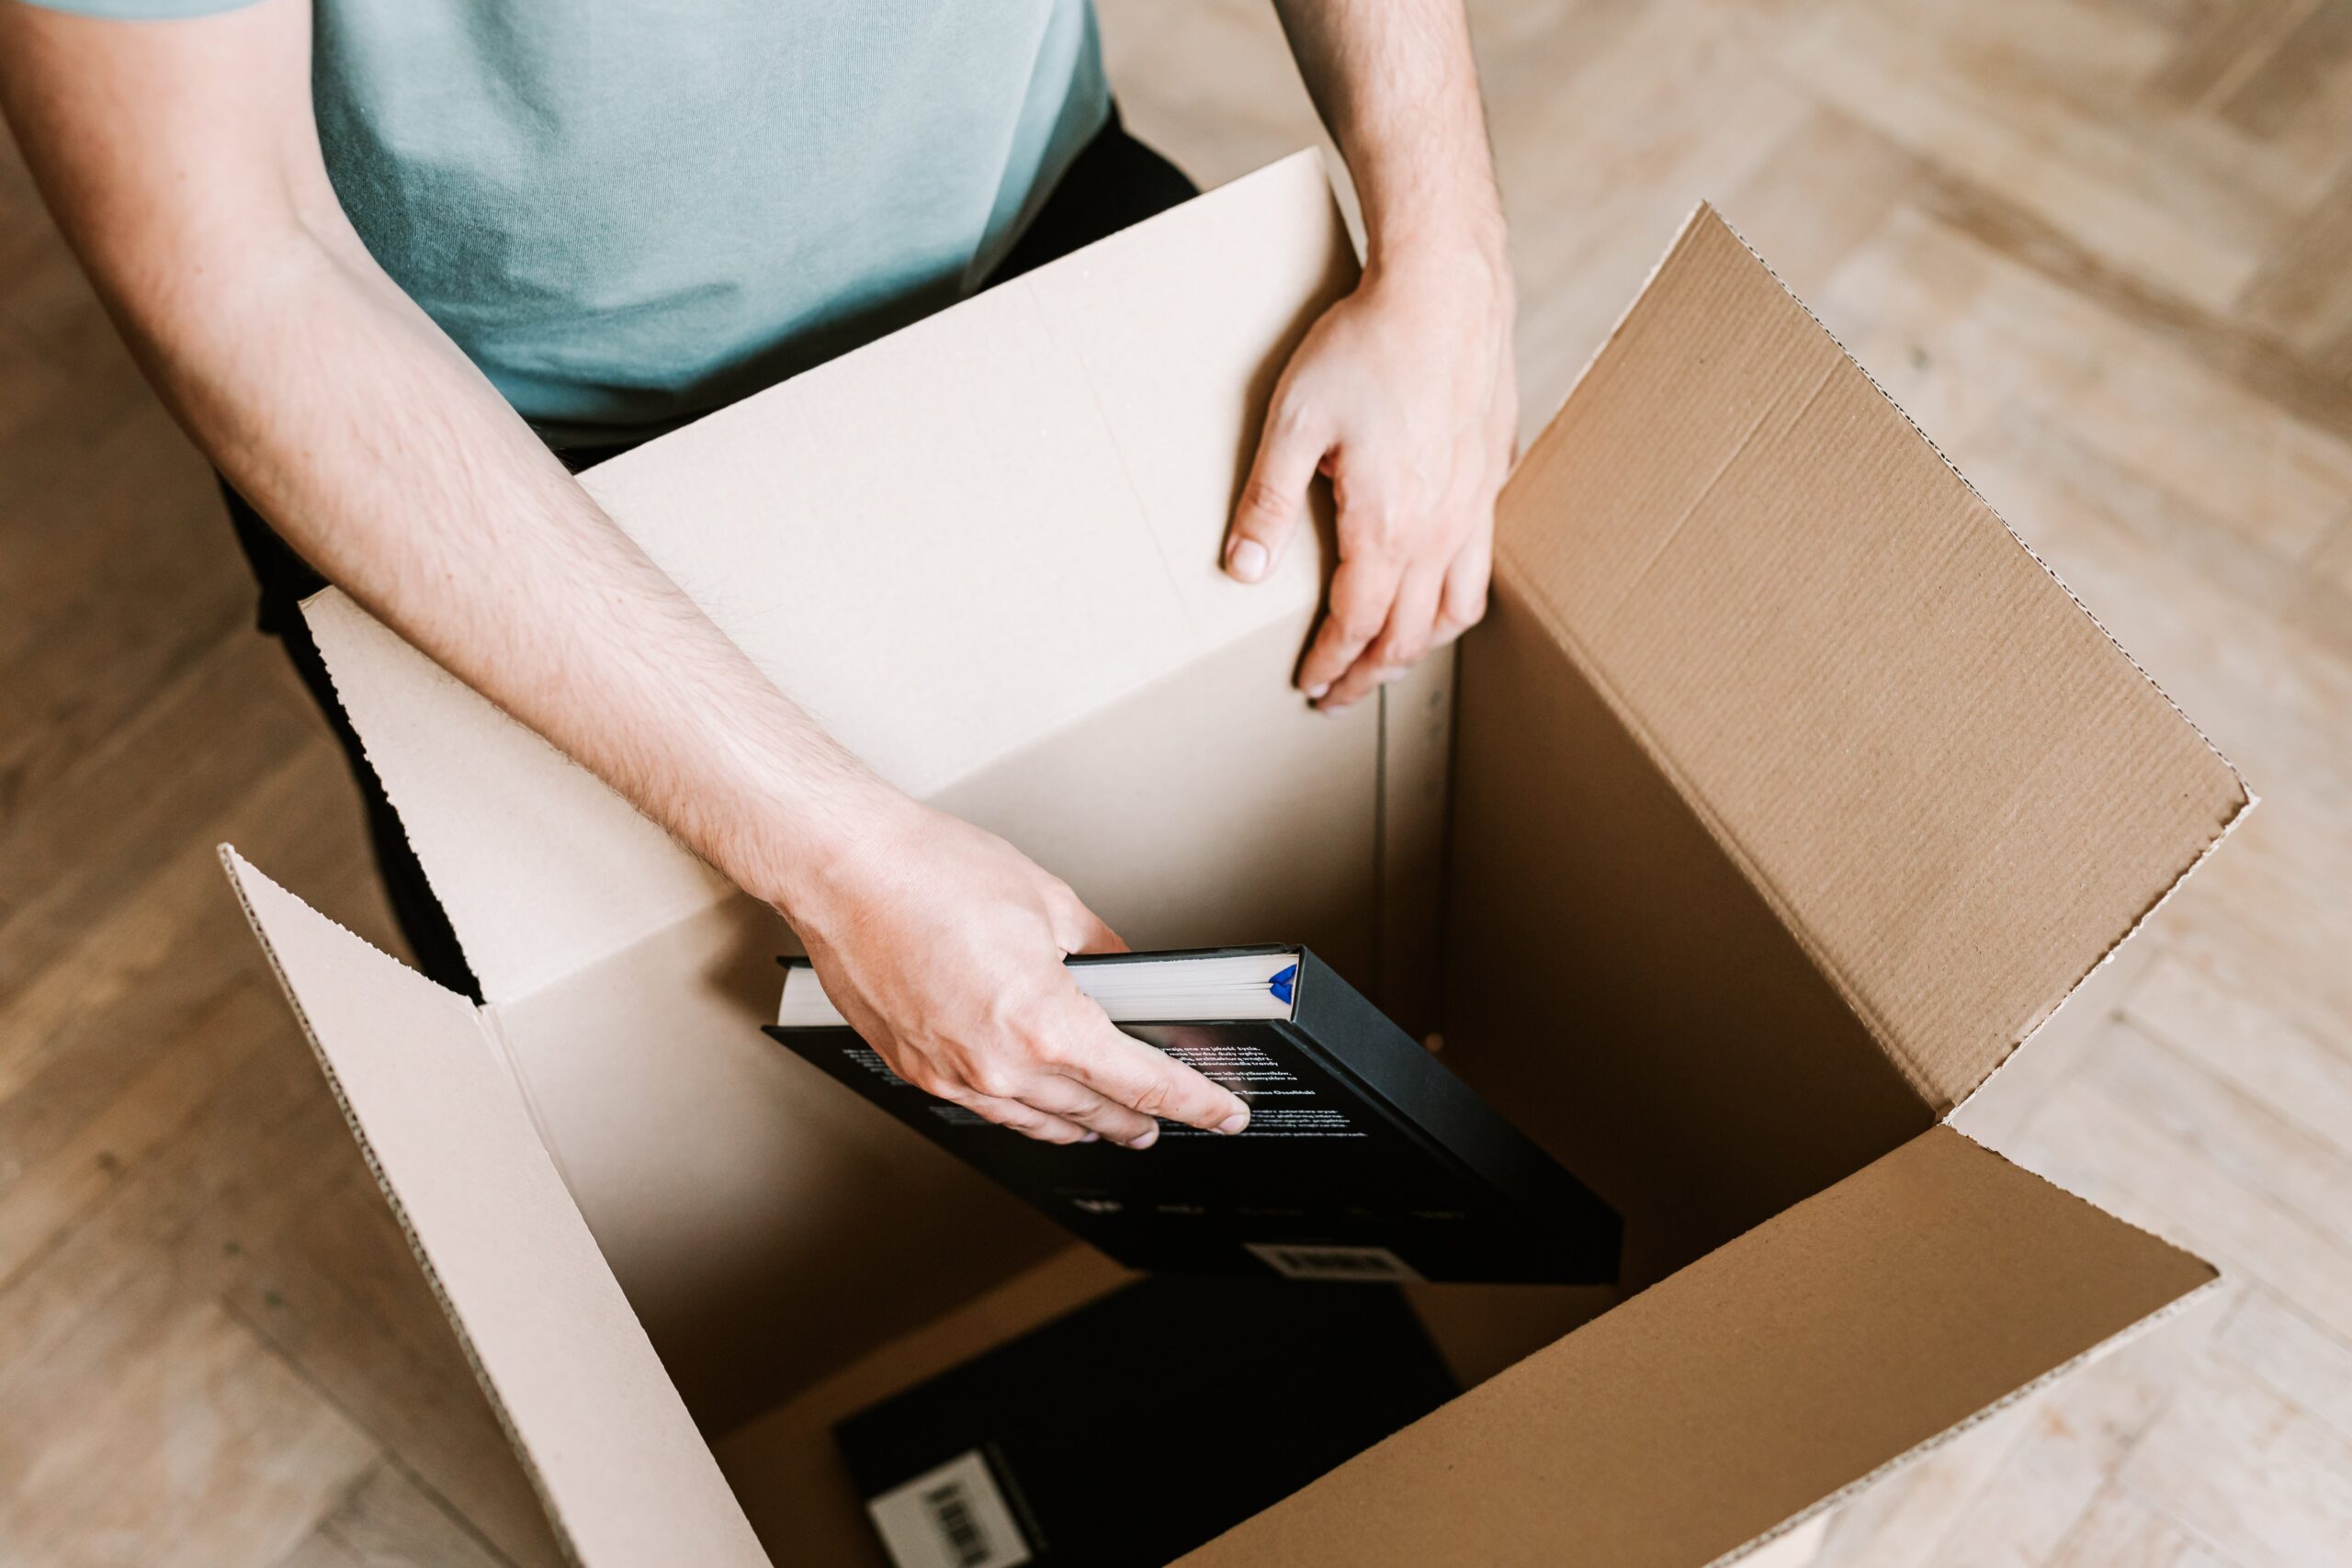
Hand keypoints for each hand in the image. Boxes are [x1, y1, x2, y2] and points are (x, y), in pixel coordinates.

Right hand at [785, 796, 1252, 1146]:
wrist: (841, 868)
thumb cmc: (929, 872)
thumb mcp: (1049, 902)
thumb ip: (1101, 951)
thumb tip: (1125, 973)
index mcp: (1044, 1024)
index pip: (1143, 1083)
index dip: (1193, 1103)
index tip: (1222, 1115)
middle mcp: (998, 1064)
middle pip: (1094, 1113)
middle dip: (1142, 1120)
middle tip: (1173, 1120)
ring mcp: (952, 1074)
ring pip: (1039, 1122)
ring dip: (1085, 1125)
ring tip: (1111, 1125)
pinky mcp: (917, 1069)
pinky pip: (989, 1109)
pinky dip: (1027, 1111)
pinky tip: (1037, 1103)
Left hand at [1222, 242, 1516, 709]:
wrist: (1445, 292)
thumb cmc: (1366, 348)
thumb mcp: (1294, 424)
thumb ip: (1267, 504)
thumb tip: (1243, 571)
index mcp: (1388, 529)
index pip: (1357, 624)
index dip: (1331, 664)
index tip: (1310, 686)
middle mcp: (1441, 531)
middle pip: (1409, 633)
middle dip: (1371, 673)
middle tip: (1340, 695)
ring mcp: (1475, 508)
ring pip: (1457, 608)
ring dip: (1420, 645)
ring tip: (1391, 658)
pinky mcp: (1492, 478)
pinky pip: (1481, 564)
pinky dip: (1455, 598)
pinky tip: (1435, 587)